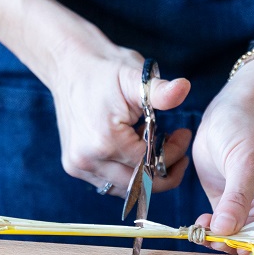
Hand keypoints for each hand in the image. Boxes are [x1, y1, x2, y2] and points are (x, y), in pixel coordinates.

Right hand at [48, 31, 192, 195]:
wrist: (68, 65)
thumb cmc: (105, 69)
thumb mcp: (135, 76)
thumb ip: (160, 90)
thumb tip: (184, 88)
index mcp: (104, 142)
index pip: (151, 165)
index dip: (174, 153)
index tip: (183, 133)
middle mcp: (88, 160)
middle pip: (140, 185)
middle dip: (165, 168)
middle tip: (177, 144)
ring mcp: (78, 166)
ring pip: (127, 189)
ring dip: (148, 173)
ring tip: (155, 144)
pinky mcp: (75, 167)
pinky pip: (111, 183)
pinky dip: (130, 173)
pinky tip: (136, 148)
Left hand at [192, 53, 253, 252]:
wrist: (227, 112)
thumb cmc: (249, 128)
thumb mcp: (246, 163)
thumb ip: (237, 199)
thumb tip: (225, 231)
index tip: (245, 243)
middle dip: (243, 245)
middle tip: (220, 241)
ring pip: (245, 241)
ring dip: (224, 242)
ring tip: (206, 232)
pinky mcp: (236, 212)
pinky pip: (226, 232)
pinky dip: (213, 233)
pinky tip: (201, 223)